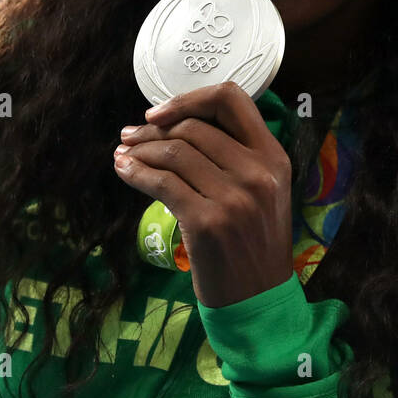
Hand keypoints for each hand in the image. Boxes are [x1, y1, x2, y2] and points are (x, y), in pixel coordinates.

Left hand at [114, 81, 293, 307]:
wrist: (259, 299)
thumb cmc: (255, 244)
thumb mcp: (263, 193)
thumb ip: (236, 158)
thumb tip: (177, 127)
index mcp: (274, 158)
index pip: (233, 100)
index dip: (190, 99)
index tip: (161, 113)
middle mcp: (257, 172)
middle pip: (193, 127)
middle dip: (153, 129)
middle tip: (129, 137)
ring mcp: (234, 198)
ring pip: (174, 153)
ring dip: (140, 150)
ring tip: (123, 155)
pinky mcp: (207, 223)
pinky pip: (162, 183)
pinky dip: (136, 173)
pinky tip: (124, 172)